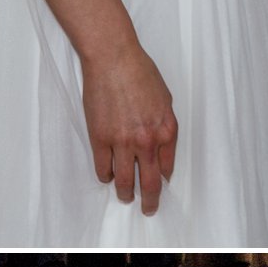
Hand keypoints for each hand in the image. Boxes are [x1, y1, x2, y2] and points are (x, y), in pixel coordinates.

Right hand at [81, 36, 178, 214]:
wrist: (113, 58)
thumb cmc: (140, 72)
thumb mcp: (165, 99)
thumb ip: (164, 125)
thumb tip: (160, 147)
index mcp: (166, 131)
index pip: (167, 168)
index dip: (163, 179)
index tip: (160, 183)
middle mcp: (147, 141)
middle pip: (150, 183)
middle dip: (150, 201)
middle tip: (149, 208)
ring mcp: (122, 142)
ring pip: (125, 181)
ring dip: (126, 193)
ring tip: (125, 197)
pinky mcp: (100, 138)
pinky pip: (103, 168)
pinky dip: (106, 176)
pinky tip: (107, 175)